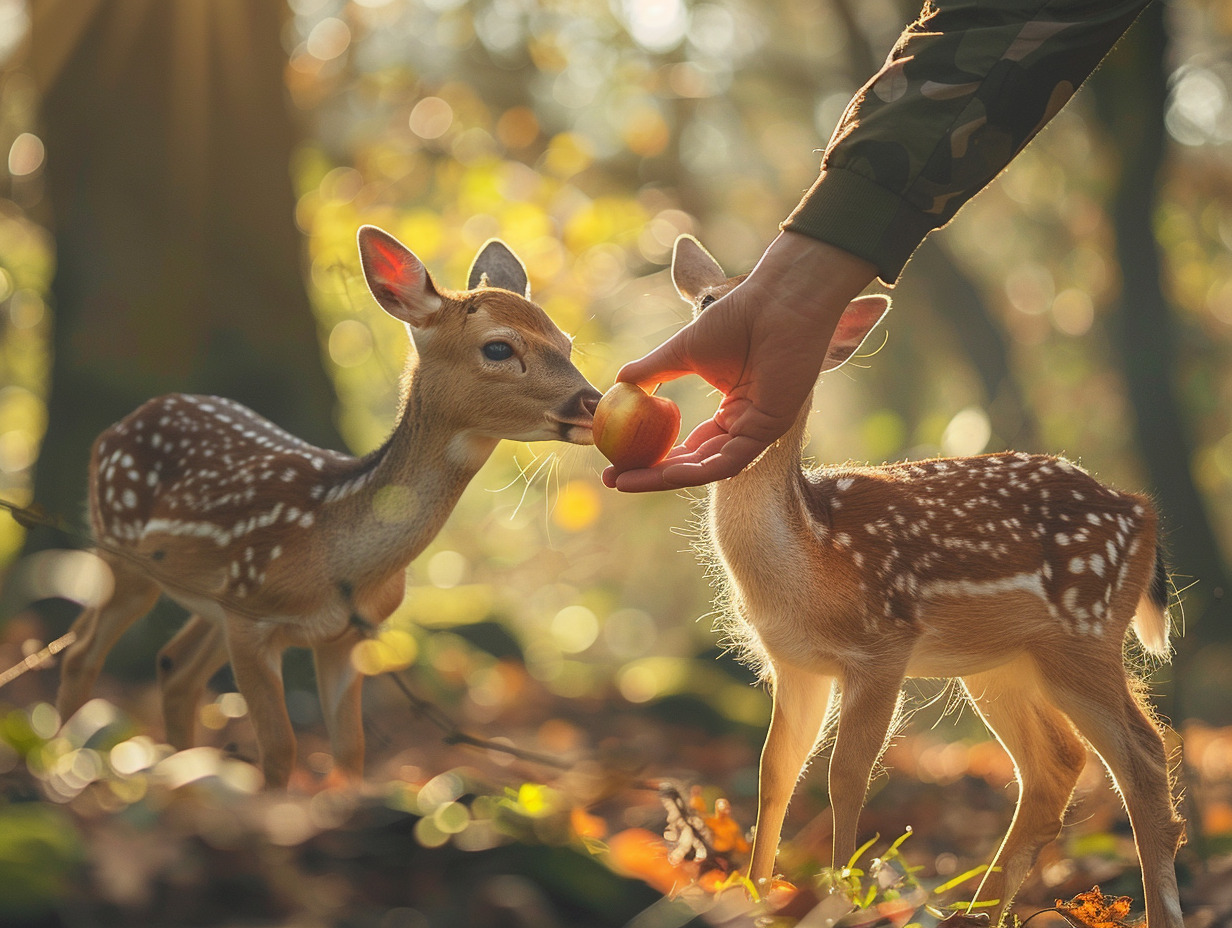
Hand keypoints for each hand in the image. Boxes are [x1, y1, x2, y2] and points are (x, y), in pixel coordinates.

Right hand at [601, 232, 876, 491]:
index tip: (615, 463)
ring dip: (665, 478)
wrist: (776, 302)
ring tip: (626, 480)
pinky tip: (663, 470)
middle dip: (651, 475)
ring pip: (708, 468)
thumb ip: (653, 370)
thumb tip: (619, 383)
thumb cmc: (738, 319)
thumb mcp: (683, 351)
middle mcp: (744, 427)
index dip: (652, 459)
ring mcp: (758, 432)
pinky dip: (694, 470)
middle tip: (613, 480)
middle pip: (694, 464)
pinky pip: (727, 461)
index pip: (689, 447)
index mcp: (732, 412)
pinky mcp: (769, 430)